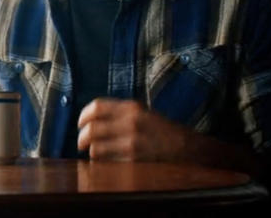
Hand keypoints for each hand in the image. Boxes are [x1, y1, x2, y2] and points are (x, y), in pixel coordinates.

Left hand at [77, 97, 259, 173]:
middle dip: (82, 137)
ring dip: (92, 152)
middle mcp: (131, 122)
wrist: (190, 151)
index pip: (97, 106)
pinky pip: (108, 162)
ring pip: (97, 147)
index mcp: (132, 108)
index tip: (80, 123)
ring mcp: (133, 143)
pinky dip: (102, 164)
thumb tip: (93, 119)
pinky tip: (105, 164)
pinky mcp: (136, 161)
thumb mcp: (144, 113)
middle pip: (93, 127)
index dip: (84, 115)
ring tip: (94, 155)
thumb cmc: (164, 132)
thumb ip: (121, 113)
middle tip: (80, 143)